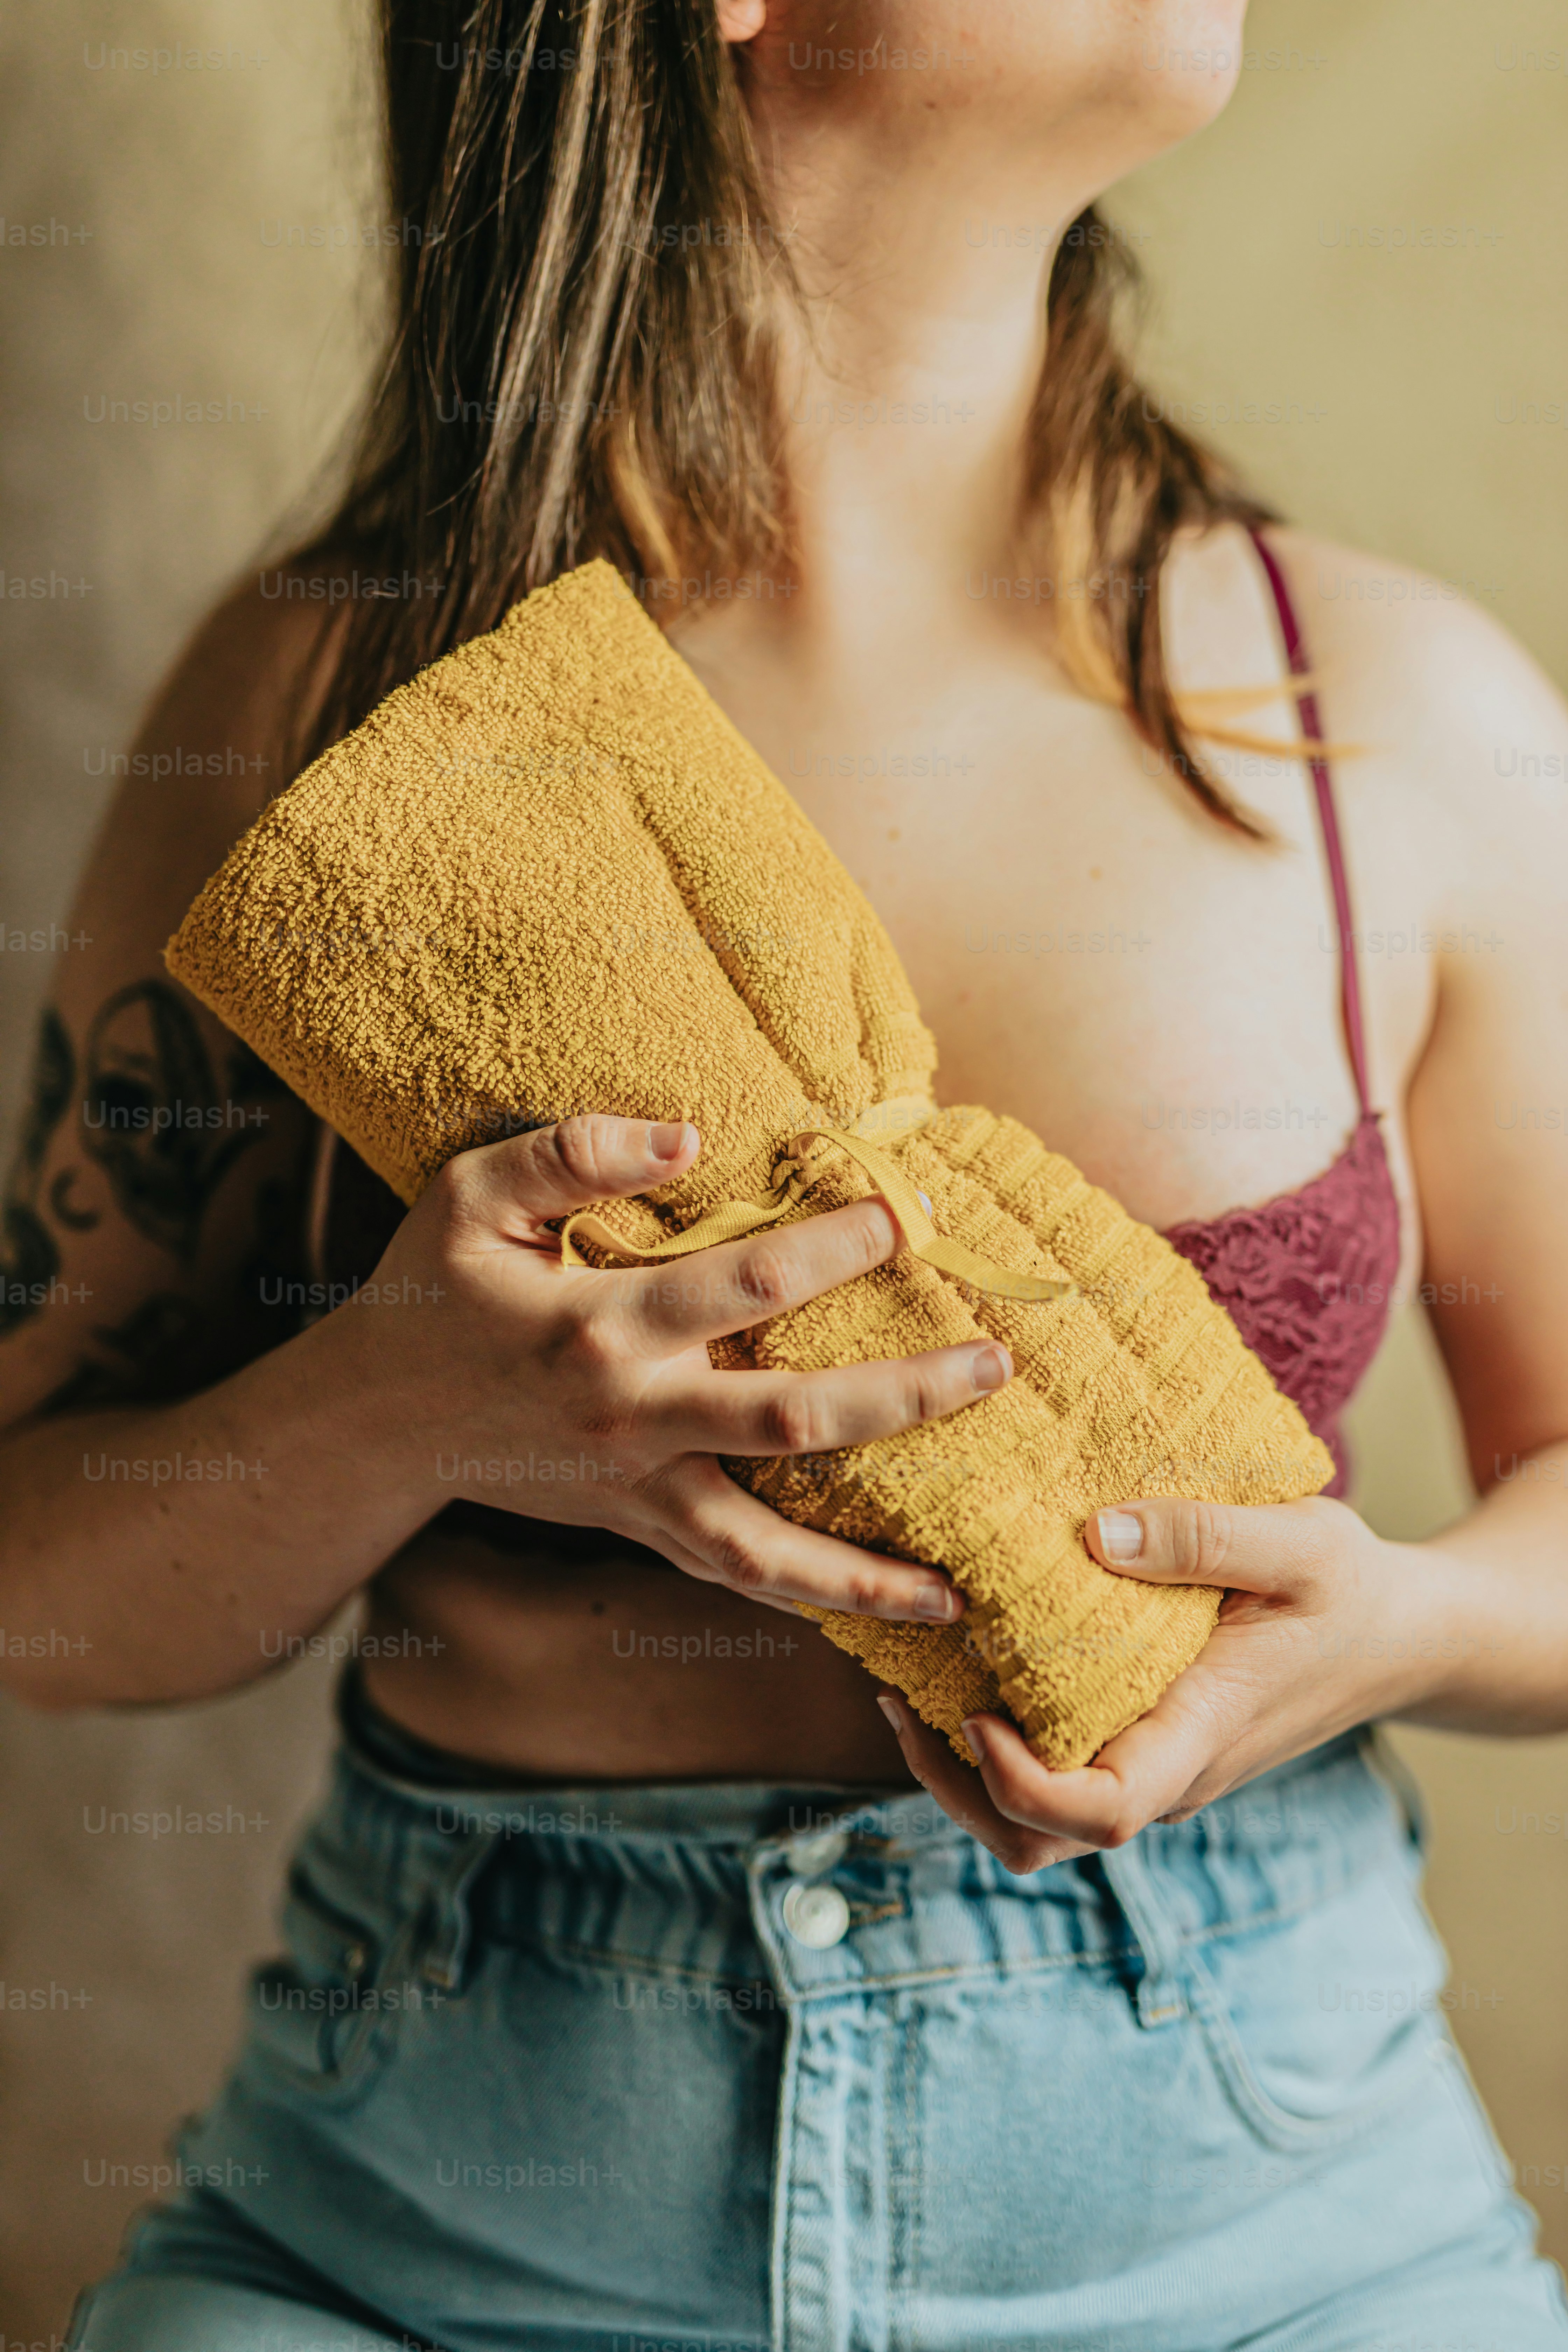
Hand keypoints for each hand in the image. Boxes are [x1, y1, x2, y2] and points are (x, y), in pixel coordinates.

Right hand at [354, 1114, 1009, 1620]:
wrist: (376, 1420)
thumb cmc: (430, 1292)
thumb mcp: (471, 1195)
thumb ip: (572, 1153)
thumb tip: (687, 1135)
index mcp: (600, 1325)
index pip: (748, 1281)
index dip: (837, 1244)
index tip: (910, 1213)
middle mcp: (632, 1418)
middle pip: (792, 1418)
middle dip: (902, 1396)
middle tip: (995, 1366)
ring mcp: (636, 1490)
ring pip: (768, 1546)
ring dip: (866, 1571)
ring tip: (960, 1589)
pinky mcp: (636, 1529)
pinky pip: (736, 1577)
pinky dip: (810, 1600)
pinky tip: (888, 1610)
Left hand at [876, 1493, 1456, 1873]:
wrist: (1401, 1635)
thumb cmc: (1352, 1588)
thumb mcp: (1301, 1541)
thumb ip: (1202, 1535)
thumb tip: (1095, 1533)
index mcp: (1200, 1735)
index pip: (1100, 1812)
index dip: (1022, 1784)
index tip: (975, 1715)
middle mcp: (1167, 1770)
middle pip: (1039, 1839)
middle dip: (957, 1790)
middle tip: (900, 1698)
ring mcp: (1153, 1765)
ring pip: (1036, 1823)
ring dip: (961, 1773)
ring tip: (909, 1689)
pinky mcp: (1143, 1743)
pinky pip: (1056, 1773)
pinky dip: (994, 1742)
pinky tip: (963, 1668)